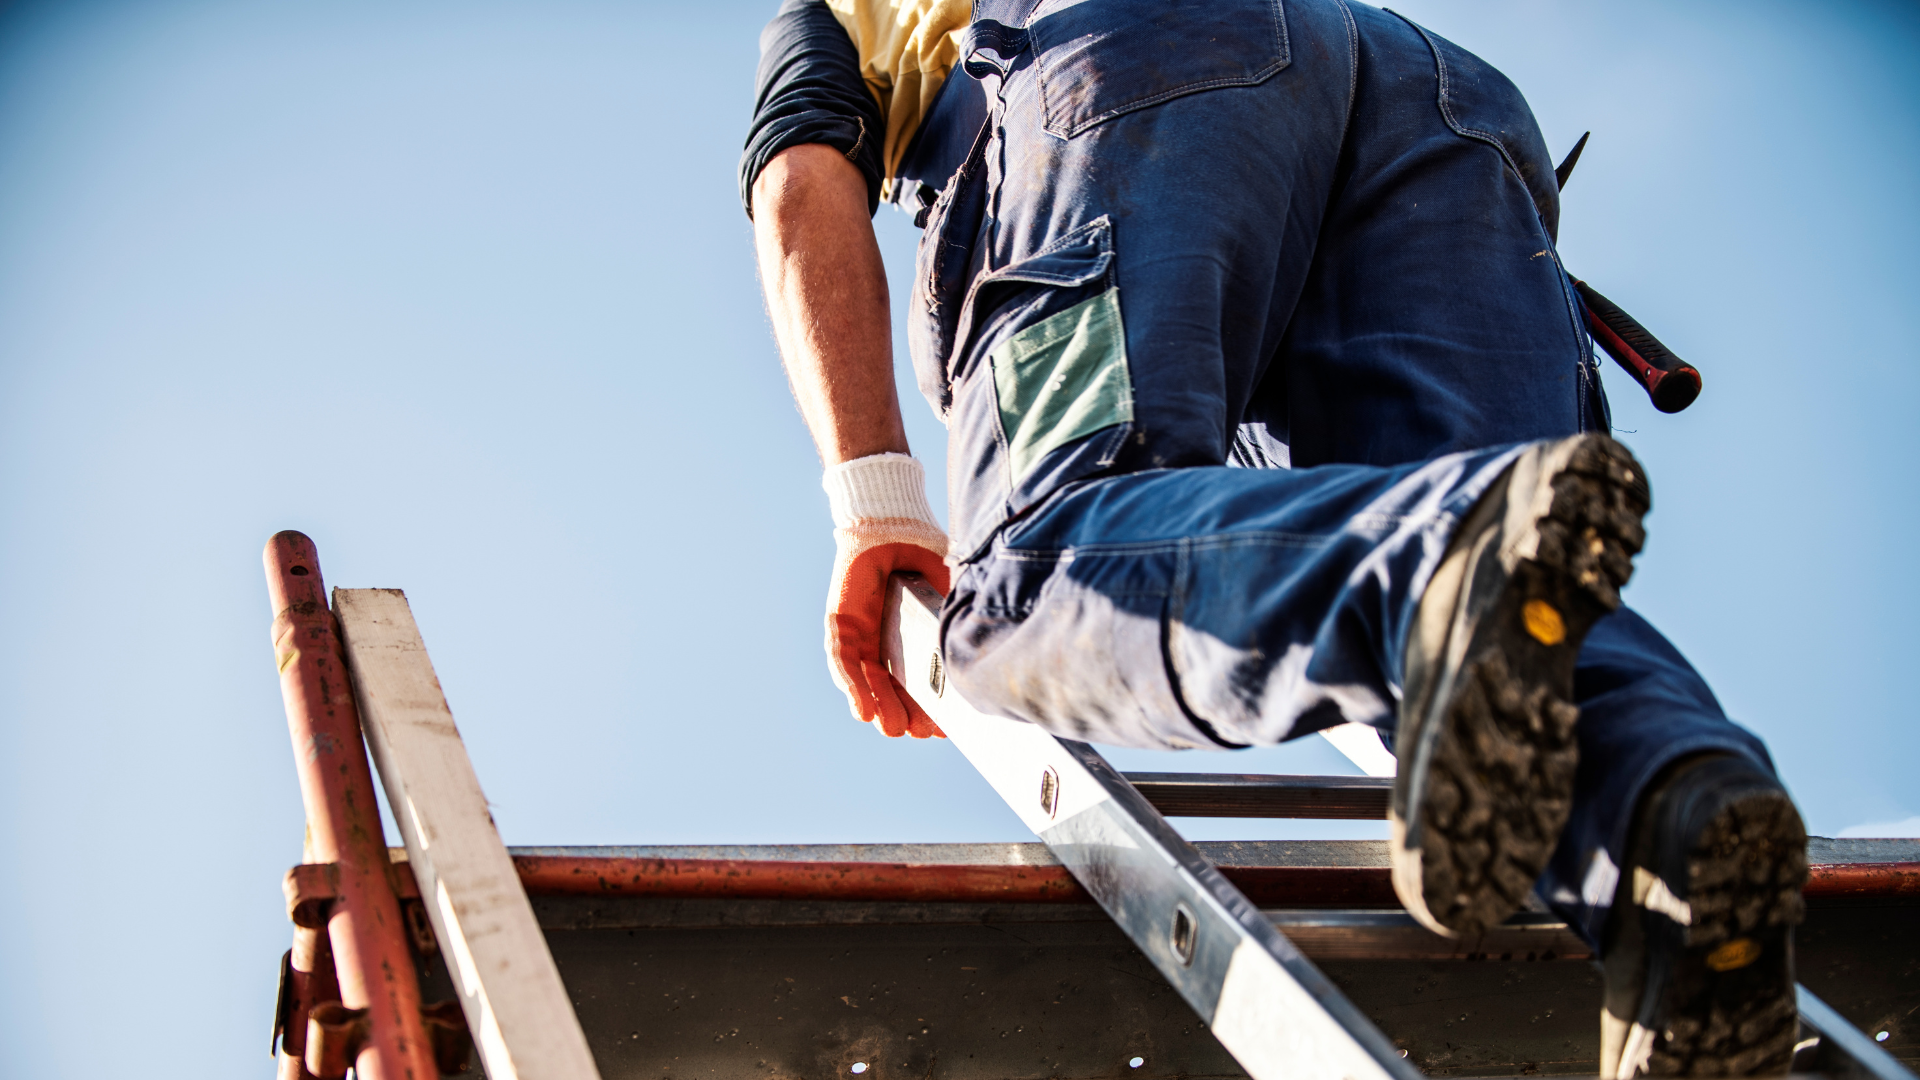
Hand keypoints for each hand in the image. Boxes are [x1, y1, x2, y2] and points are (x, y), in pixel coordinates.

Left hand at [822, 455, 948, 737]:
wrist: (892, 524)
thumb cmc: (920, 555)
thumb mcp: (945, 594)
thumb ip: (954, 620)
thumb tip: (979, 651)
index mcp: (907, 636)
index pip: (916, 678)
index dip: (928, 704)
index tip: (942, 728)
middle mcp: (882, 640)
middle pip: (891, 687)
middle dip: (906, 712)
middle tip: (923, 734)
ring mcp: (859, 634)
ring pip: (866, 681)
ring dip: (881, 707)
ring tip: (896, 730)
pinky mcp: (841, 623)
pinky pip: (843, 660)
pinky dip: (853, 686)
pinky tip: (864, 710)